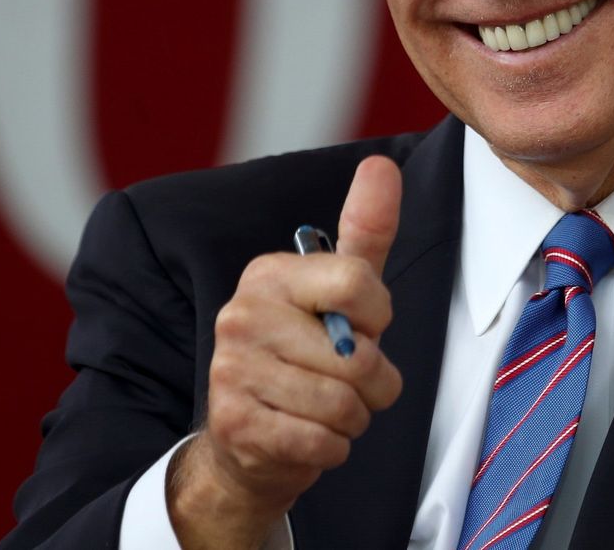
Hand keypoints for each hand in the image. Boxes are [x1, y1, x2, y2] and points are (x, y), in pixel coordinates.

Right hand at [168, 156, 404, 548]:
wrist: (247, 441)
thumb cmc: (305, 358)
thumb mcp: (340, 292)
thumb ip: (365, 230)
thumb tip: (381, 166)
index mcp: (269, 274)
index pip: (358, 283)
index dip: (378, 317)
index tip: (362, 326)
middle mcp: (242, 314)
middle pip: (358, 355)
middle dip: (372, 382)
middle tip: (347, 382)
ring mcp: (232, 369)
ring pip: (343, 403)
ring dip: (353, 418)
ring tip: (327, 409)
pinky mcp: (235, 424)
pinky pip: (322, 443)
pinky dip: (331, 447)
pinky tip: (307, 434)